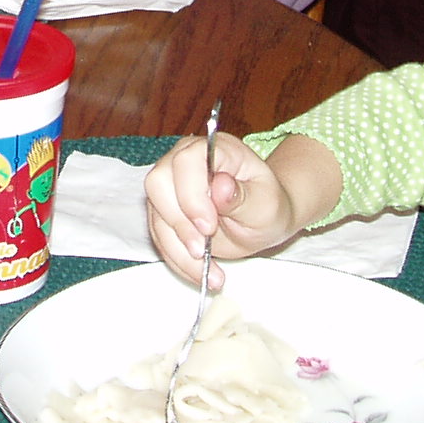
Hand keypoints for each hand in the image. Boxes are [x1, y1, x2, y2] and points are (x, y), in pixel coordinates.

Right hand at [144, 131, 307, 289]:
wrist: (261, 220)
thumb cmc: (267, 205)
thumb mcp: (266, 204)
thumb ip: (243, 195)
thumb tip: (220, 186)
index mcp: (214, 149)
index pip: (186, 160)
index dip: (191, 194)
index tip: (208, 226)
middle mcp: (184, 161)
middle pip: (158, 184)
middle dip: (178, 224)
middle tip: (202, 251)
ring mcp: (170, 186)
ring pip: (156, 216)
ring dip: (178, 250)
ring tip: (210, 273)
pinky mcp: (164, 212)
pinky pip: (160, 237)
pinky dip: (177, 259)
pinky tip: (201, 273)